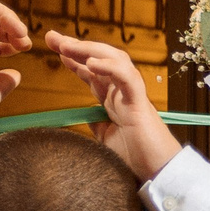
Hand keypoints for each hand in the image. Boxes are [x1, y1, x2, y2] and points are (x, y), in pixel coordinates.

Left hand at [37, 32, 178, 176]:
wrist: (157, 173)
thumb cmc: (137, 158)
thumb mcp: (107, 139)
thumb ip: (97, 124)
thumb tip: (86, 116)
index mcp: (114, 100)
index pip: (92, 72)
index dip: (74, 58)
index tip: (55, 48)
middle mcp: (123, 92)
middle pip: (100, 59)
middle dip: (76, 46)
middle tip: (52, 37)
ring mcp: (132, 95)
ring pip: (115, 60)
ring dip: (90, 50)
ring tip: (67, 45)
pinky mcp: (140, 103)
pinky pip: (127, 77)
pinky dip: (111, 67)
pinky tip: (92, 62)